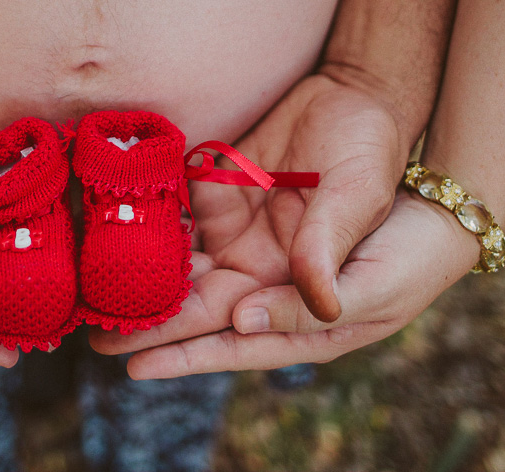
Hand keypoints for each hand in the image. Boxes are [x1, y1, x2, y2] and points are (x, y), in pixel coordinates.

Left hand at [91, 71, 411, 373]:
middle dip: (149, 324)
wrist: (405, 136)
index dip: (187, 355)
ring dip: (145, 277)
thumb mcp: (375, 263)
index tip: (136, 368)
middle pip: (199, 307)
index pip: (237, 341)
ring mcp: (249, 234)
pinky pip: (187, 210)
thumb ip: (321, 286)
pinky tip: (118, 225)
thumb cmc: (410, 229)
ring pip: (186, 262)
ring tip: (94, 291)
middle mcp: (268, 279)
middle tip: (96, 335)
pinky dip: (159, 219)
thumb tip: (252, 320)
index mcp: (303, 312)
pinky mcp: (234, 191)